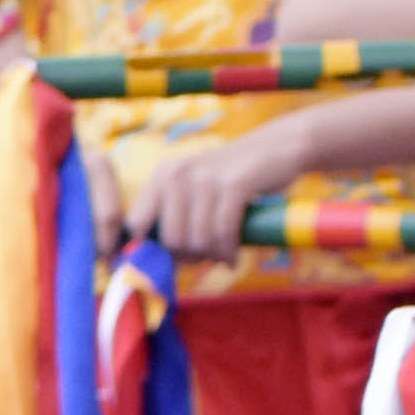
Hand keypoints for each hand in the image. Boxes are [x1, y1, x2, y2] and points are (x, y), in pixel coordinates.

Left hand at [136, 121, 302, 257]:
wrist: (277, 147)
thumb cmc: (233, 179)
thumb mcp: (196, 189)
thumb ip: (174, 217)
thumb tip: (156, 263)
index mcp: (163, 175)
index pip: (136, 223)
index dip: (146, 251)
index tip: (163, 266)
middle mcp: (178, 173)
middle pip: (170, 239)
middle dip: (189, 258)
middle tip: (205, 260)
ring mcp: (207, 177)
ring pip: (198, 239)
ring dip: (212, 257)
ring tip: (222, 257)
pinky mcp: (235, 184)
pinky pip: (223, 231)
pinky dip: (228, 251)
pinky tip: (233, 258)